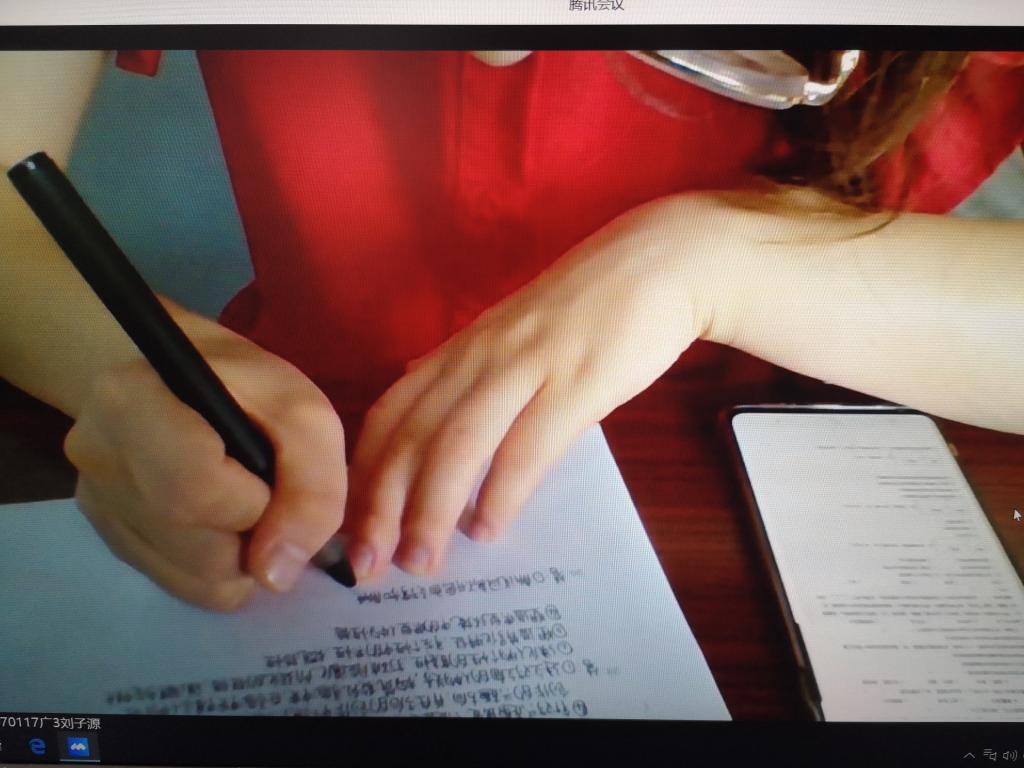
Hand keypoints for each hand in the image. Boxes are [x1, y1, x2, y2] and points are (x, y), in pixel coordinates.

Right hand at [64, 316, 346, 610]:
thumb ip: (313, 486)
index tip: (274, 482)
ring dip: (241, 557)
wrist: (182, 378)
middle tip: (266, 493)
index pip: (195, 492)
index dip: (254, 505)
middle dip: (254, 537)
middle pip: (196, 548)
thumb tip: (276, 575)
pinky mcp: (109, 535)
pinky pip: (181, 584)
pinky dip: (218, 568)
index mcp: (131, 401)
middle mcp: (96, 456)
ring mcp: (96, 502)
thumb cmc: (246, 386)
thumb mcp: (305, 414)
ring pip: (191, 579)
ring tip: (245, 504)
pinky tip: (221, 521)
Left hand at [346, 194, 720, 580]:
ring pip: (459, 442)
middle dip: (382, 504)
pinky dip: (503, 490)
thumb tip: (416, 401)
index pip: (390, 415)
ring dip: (432, 507)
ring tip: (421, 560)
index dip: (363, 475)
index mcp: (461, 351)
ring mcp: (527, 366)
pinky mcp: (578, 380)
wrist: (657, 263)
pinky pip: (530, 443)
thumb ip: (463, 372)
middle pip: (413, 435)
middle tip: (369, 564)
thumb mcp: (508, 335)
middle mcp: (480, 357)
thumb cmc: (583, 306)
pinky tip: (488, 528)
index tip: (349, 528)